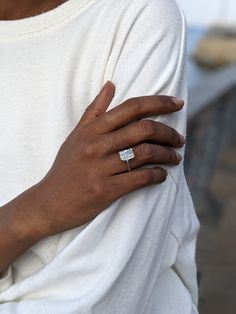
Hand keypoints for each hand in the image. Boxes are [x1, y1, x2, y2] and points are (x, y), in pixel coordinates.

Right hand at [35, 81, 184, 236]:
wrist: (49, 203)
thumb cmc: (65, 168)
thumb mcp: (76, 135)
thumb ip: (95, 110)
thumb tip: (111, 84)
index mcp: (92, 129)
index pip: (132, 107)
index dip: (159, 102)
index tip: (177, 103)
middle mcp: (96, 145)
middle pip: (144, 129)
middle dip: (168, 133)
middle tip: (179, 139)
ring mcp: (101, 168)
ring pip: (146, 153)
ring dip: (167, 155)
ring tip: (175, 158)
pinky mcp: (105, 190)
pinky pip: (140, 178)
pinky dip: (157, 175)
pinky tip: (162, 175)